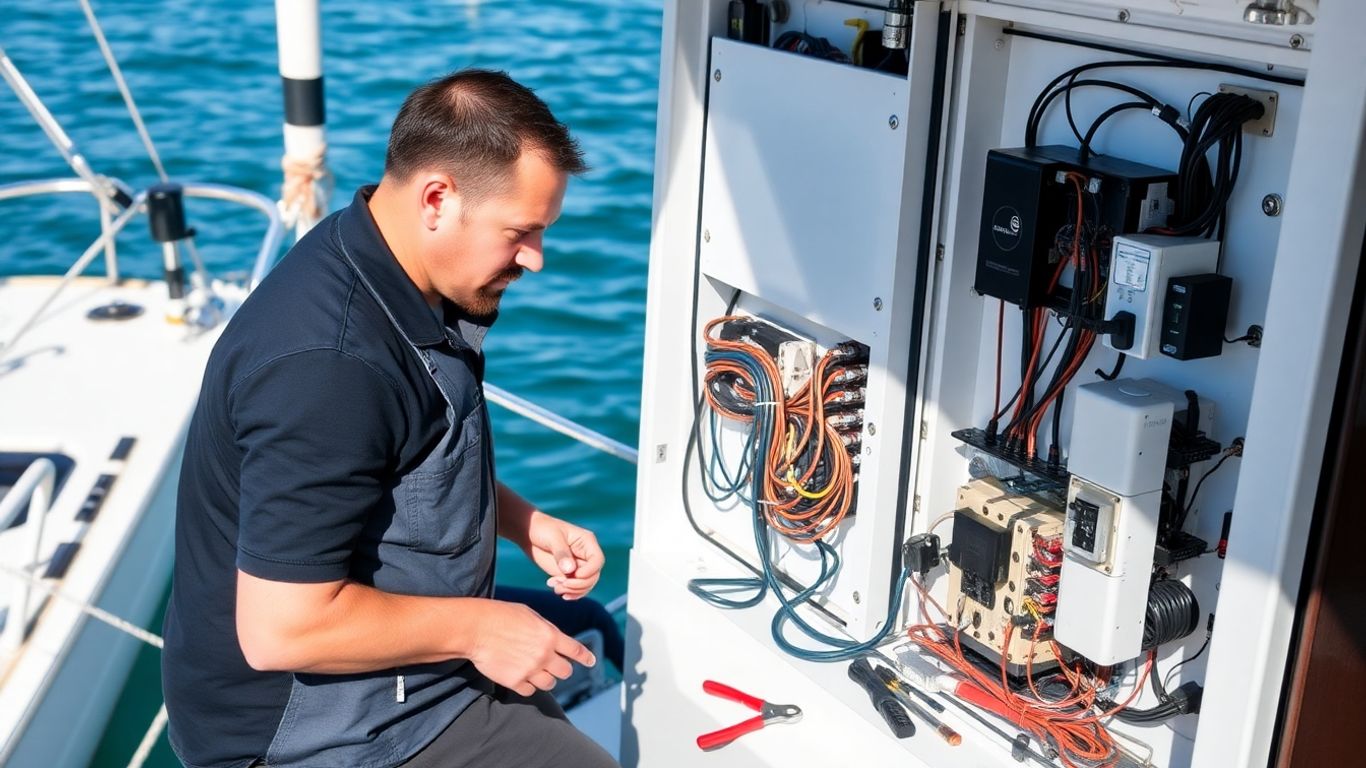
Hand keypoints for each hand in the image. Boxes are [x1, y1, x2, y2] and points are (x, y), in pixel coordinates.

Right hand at [467, 600, 595, 695]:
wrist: (476, 629)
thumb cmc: (500, 616)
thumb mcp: (529, 615)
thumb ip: (545, 629)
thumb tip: (554, 640)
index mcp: (550, 635)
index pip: (576, 650)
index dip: (586, 657)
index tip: (591, 662)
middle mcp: (544, 655)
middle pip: (566, 672)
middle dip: (561, 668)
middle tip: (552, 665)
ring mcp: (530, 670)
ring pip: (550, 684)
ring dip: (545, 678)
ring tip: (534, 670)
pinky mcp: (515, 681)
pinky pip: (530, 691)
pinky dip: (528, 685)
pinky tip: (521, 676)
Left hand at [523, 511, 603, 599]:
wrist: (530, 533)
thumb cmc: (543, 529)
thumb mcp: (552, 538)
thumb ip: (561, 553)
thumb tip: (570, 570)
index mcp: (587, 542)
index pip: (597, 560)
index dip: (589, 571)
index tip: (574, 574)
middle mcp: (586, 555)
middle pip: (593, 576)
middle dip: (579, 584)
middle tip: (560, 585)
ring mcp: (578, 566)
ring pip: (586, 585)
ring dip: (573, 591)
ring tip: (555, 587)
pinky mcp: (568, 574)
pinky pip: (576, 589)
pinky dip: (568, 592)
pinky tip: (555, 588)